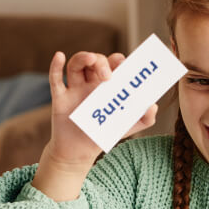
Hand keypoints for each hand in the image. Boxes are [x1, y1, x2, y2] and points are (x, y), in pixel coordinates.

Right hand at [47, 51, 157, 168]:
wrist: (80, 152)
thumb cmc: (105, 133)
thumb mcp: (129, 127)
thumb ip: (146, 118)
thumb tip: (153, 105)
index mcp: (108, 86)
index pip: (113, 65)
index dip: (118, 61)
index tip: (124, 64)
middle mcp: (91, 83)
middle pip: (95, 62)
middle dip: (102, 62)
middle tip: (108, 75)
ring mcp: (75, 89)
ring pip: (76, 64)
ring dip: (83, 57)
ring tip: (91, 59)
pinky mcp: (60, 98)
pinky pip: (55, 79)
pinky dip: (55, 66)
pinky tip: (60, 56)